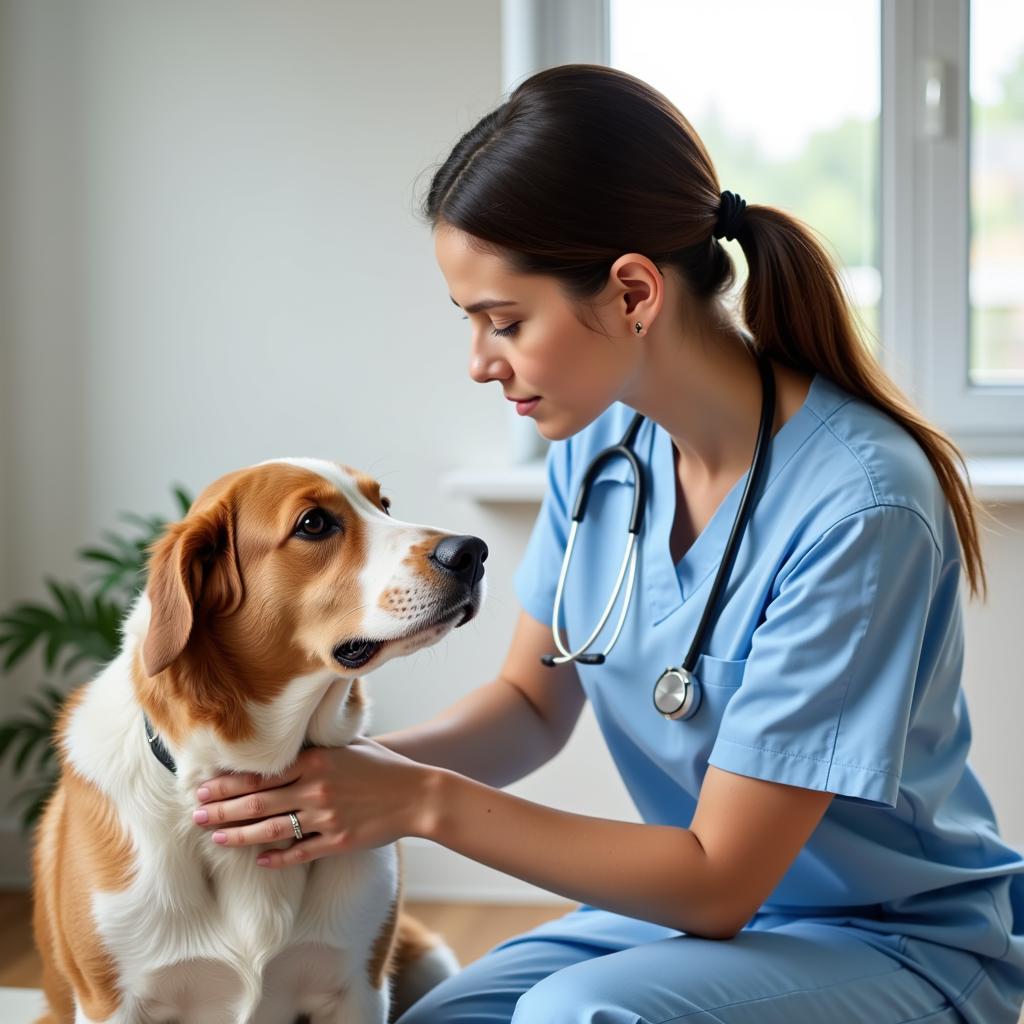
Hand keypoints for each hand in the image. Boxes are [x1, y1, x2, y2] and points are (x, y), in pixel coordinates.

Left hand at [191, 737, 440, 867]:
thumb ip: (318, 745)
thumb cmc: (383, 766)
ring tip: (215, 838)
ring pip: (272, 830)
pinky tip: (259, 861)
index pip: (261, 774)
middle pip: (257, 803)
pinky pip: (300, 852)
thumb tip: (290, 740)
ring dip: (239, 835)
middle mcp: (315, 789)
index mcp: (315, 762)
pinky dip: (278, 858)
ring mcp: (326, 817)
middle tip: (195, 814)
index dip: (228, 782)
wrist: (418, 795)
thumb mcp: (349, 745)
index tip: (203, 786)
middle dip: (222, 809)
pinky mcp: (337, 841)